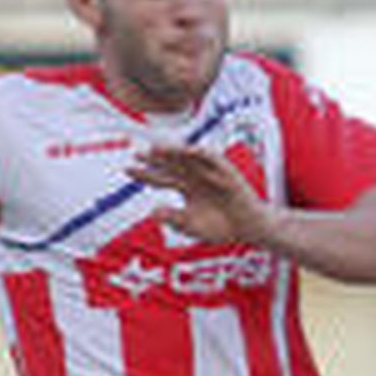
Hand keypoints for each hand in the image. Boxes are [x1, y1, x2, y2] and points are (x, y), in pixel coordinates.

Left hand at [128, 145, 271, 247]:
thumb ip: (174, 219)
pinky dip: (201, 153)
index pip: (160, 177)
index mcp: (185, 187)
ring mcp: (209, 171)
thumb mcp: (192, 226)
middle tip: (137, 153)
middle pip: (170, 163)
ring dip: (173, 151)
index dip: (144, 173)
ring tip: (157, 148)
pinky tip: (188, 150)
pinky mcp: (225, 170)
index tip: (127, 169)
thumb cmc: (219, 228)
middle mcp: (194, 176)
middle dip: (155, 158)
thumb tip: (152, 213)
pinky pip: (212, 158)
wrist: (248, 228)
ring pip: (188, 157)